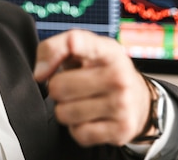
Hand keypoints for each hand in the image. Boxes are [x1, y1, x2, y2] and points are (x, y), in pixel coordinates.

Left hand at [33, 29, 150, 146]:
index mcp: (107, 51)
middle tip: (73, 87)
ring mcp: (122, 103)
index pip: (86, 43)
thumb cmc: (101, 71)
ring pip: (64, 113)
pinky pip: (78, 133)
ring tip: (82, 102)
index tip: (73, 45)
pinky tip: (91, 118)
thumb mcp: (83, 51)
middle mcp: (118, 75)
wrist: (138, 100)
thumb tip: (39, 74)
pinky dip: (78, 129)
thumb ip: (54, 49)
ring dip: (66, 110)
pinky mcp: (122, 129)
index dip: (74, 44)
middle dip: (57, 89)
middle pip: (58, 86)